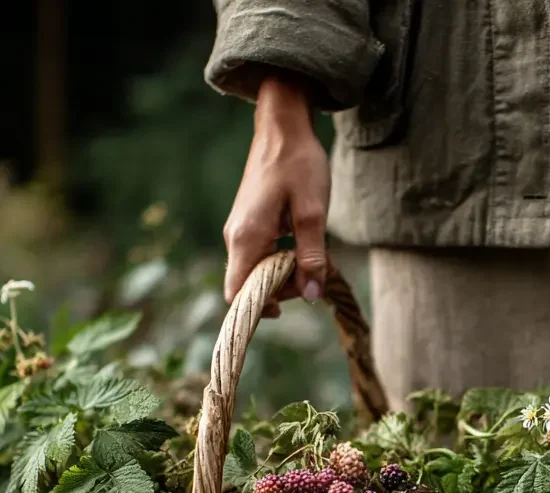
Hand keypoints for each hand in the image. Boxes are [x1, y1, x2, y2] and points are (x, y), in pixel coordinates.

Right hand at [223, 76, 330, 315]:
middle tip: (313, 275)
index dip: (258, 310)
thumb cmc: (298, 164)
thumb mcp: (314, 213)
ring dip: (283, 275)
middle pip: (249, 285)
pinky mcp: (249, 223)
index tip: (287, 309)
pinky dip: (280, 260)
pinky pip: (260, 255)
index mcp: (247, 237)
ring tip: (312, 259)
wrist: (283, 126)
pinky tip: (303, 247)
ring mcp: (240, 229)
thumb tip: (313, 296)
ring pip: (256, 270)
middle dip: (280, 291)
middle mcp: (236, 237)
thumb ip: (312, 257)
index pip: (237, 293)